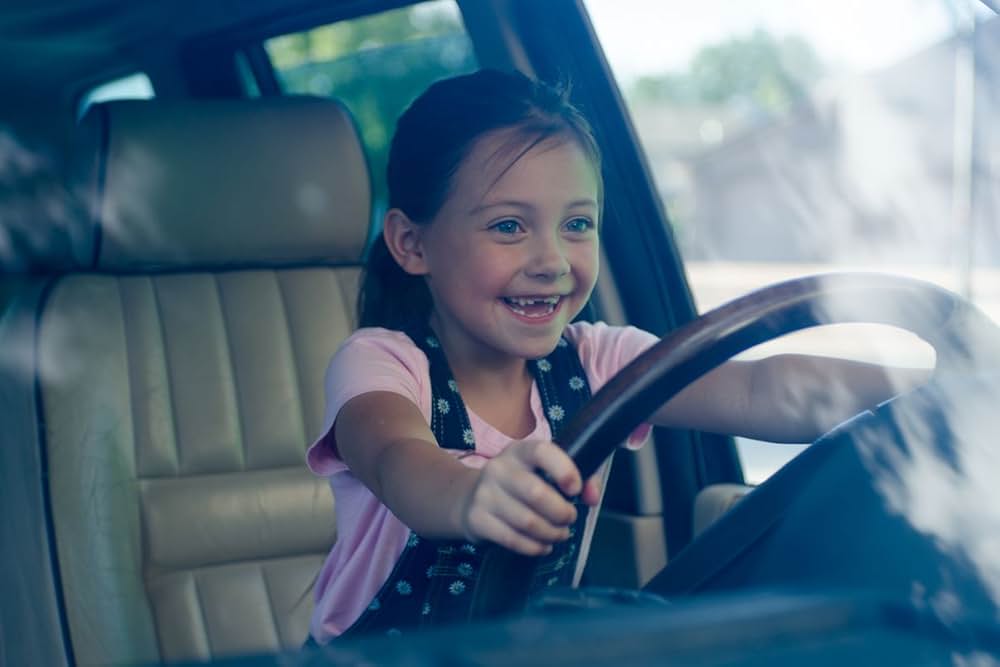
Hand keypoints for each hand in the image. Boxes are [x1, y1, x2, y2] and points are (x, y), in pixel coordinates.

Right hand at [456, 439, 601, 555]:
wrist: (470, 497)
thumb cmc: (520, 483)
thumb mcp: (544, 471)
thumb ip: (580, 478)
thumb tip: (593, 498)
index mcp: (520, 451)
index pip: (542, 452)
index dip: (563, 469)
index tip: (576, 489)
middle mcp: (499, 468)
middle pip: (536, 494)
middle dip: (561, 513)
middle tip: (569, 518)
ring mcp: (484, 494)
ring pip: (527, 522)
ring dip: (551, 534)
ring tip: (559, 534)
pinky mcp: (477, 519)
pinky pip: (512, 539)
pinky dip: (534, 547)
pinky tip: (542, 546)